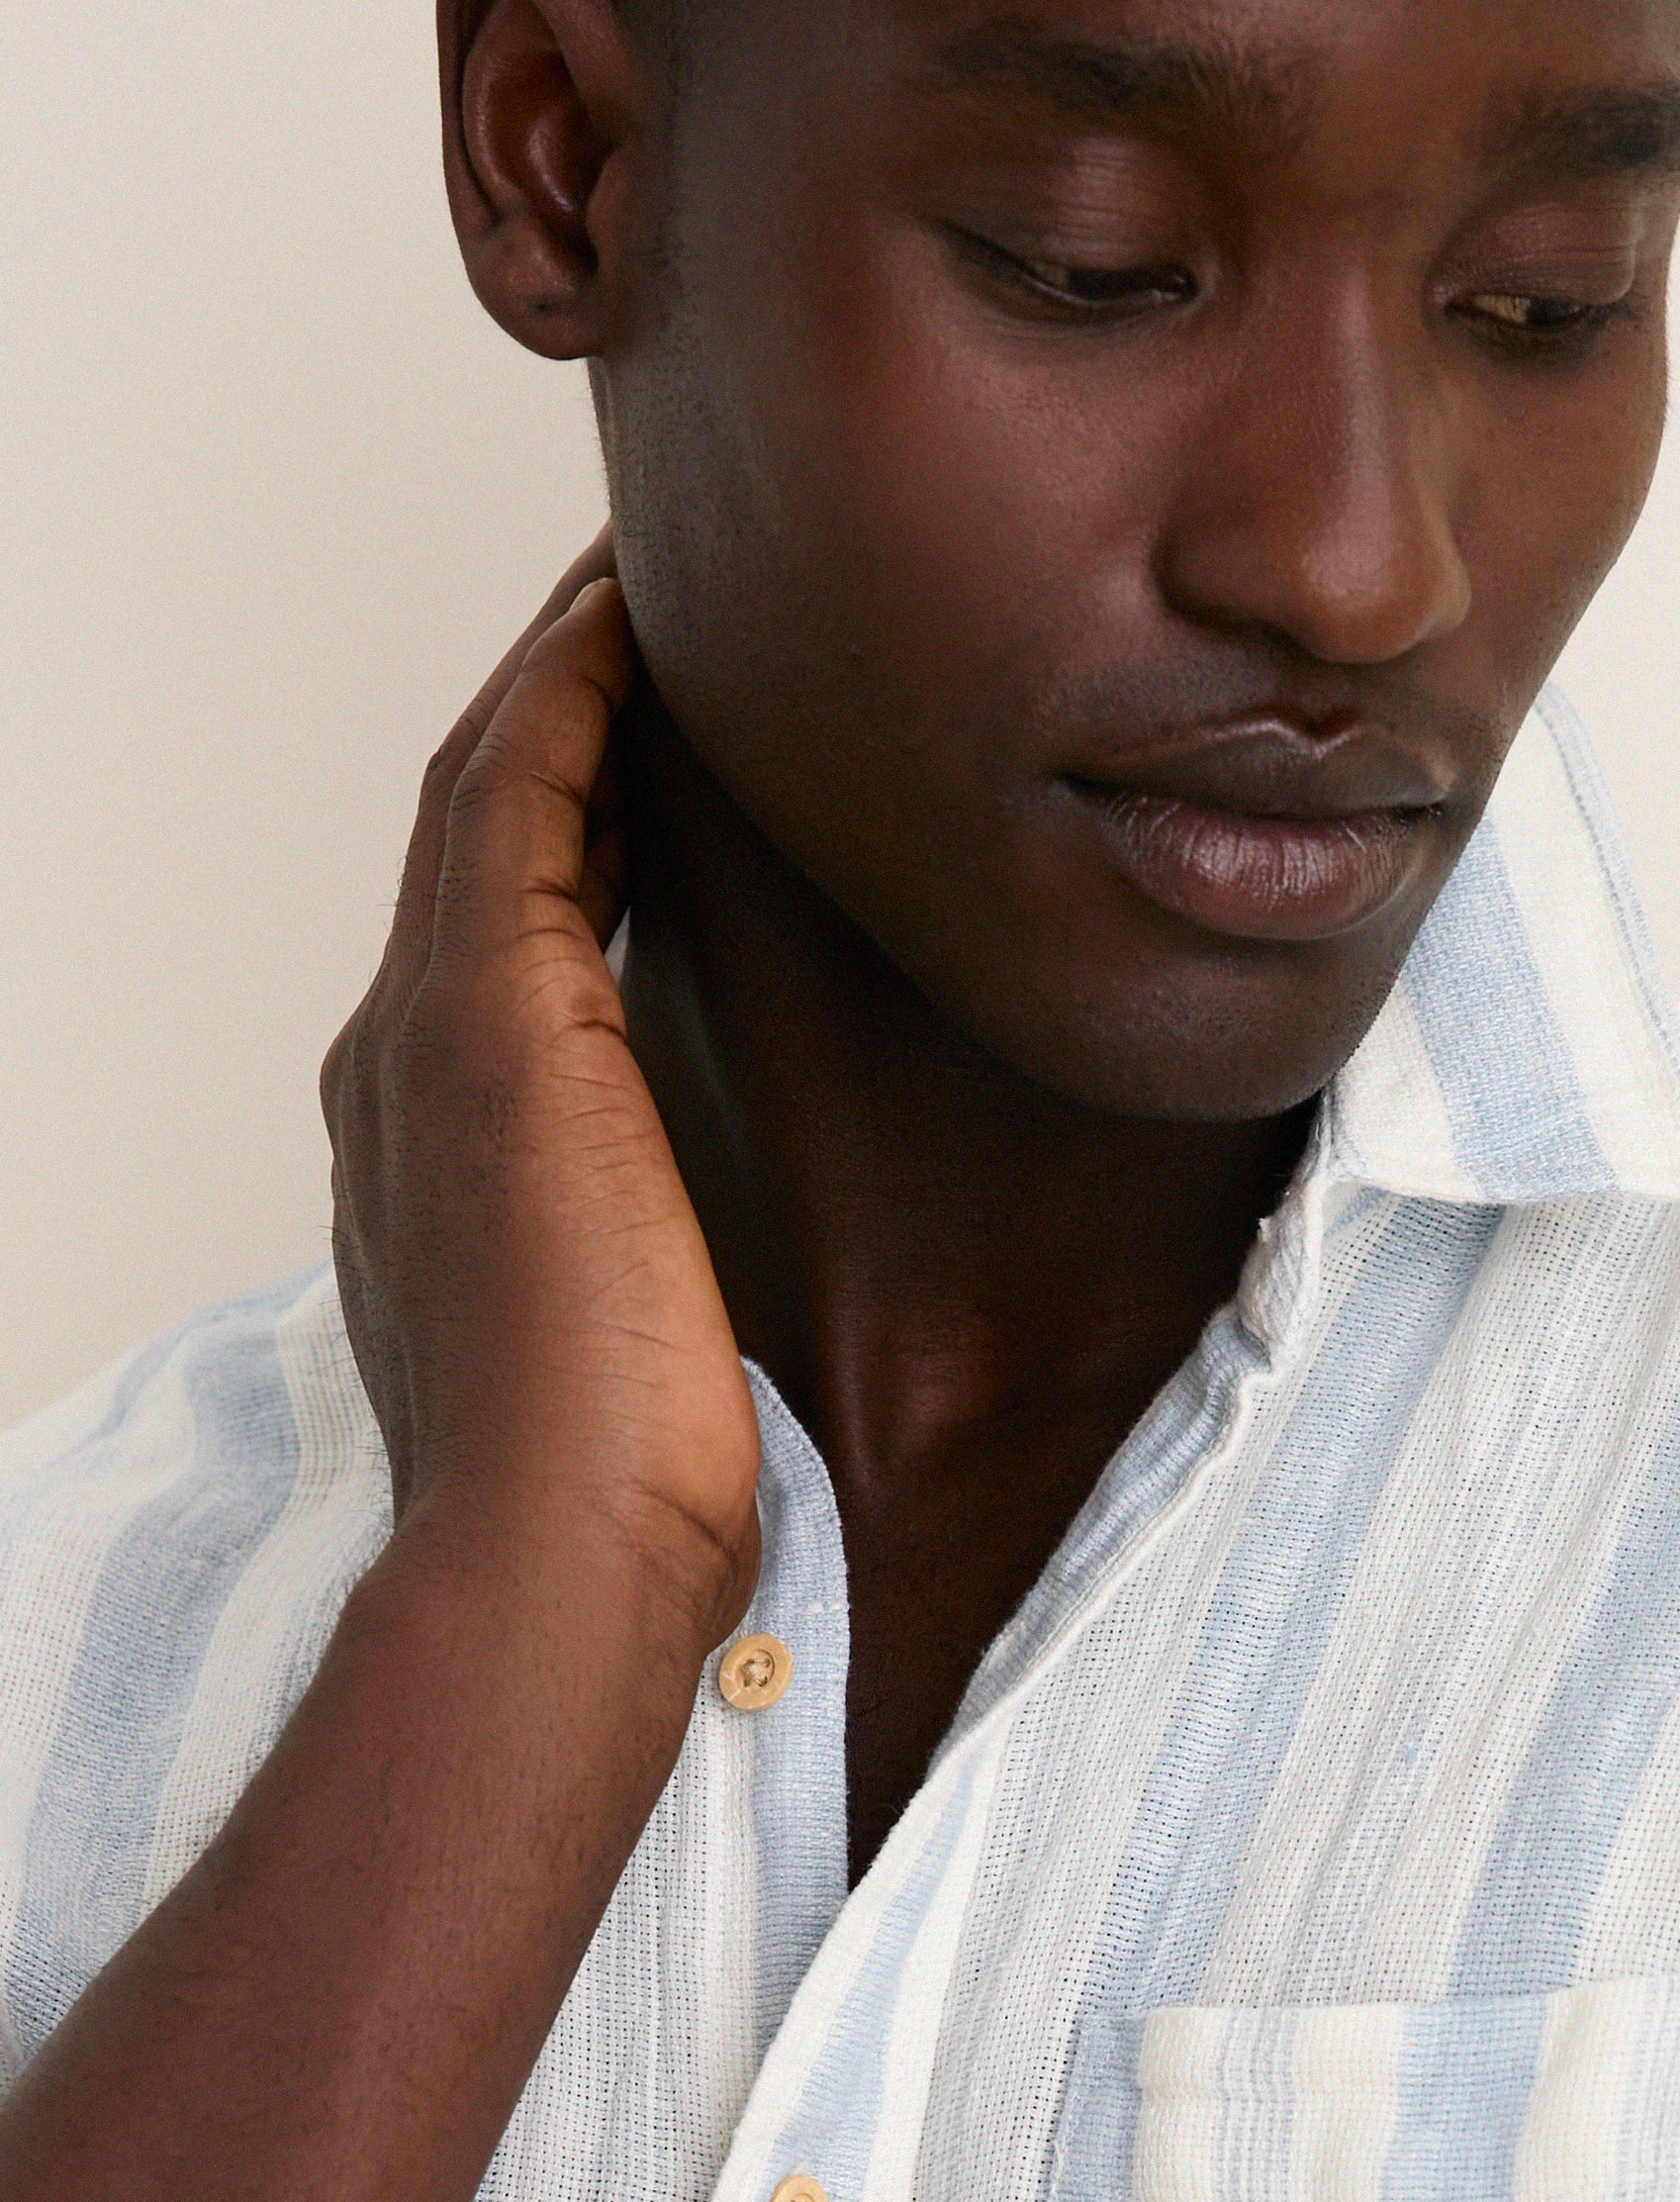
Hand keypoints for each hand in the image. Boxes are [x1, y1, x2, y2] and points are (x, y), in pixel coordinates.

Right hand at [325, 541, 761, 1639]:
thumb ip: (643, 1282)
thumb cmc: (623, 1507)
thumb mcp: (631, 1361)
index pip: (495, 940)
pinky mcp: (494, 1016)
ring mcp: (429, 1036)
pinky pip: (523, 790)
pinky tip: (634, 624)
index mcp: (430, 1157)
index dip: (559, 825)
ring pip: (483, 784)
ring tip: (647, 582)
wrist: (556, 1570)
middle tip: (640, 615)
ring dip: (561, 671)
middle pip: (469, 834)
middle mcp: (398, 1073)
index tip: (642, 748)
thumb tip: (710, 1284)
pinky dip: (571, 694)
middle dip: (549, 717)